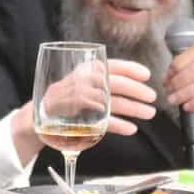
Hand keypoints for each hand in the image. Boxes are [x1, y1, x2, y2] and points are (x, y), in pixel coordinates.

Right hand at [8, 58, 154, 165]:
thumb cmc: (68, 96)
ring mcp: (80, 99)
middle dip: (137, 91)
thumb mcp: (83, 80)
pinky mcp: (78, 117)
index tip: (147, 75)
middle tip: (152, 97)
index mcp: (86, 69)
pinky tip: (131, 128)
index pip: (112, 65)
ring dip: (134, 108)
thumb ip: (103, 80)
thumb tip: (134, 84)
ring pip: (113, 103)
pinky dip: (119, 125)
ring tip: (148, 113)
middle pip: (116, 84)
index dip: (131, 69)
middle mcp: (84, 81)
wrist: (41, 113)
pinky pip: (103, 121)